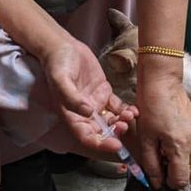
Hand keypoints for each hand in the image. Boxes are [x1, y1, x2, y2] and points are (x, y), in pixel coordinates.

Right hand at [41, 37, 136, 154]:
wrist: (62, 46)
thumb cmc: (57, 64)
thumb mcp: (60, 80)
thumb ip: (72, 98)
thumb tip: (88, 113)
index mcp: (71, 115)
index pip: (86, 137)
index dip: (101, 144)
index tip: (116, 144)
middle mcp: (83, 113)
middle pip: (101, 132)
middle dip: (115, 133)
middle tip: (124, 126)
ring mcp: (95, 103)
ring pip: (111, 120)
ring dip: (122, 122)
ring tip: (130, 115)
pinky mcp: (103, 92)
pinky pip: (117, 106)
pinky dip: (126, 110)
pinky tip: (133, 109)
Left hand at [136, 63, 190, 189]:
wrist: (162, 81)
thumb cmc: (150, 107)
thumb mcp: (145, 138)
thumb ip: (151, 164)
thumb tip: (156, 183)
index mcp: (180, 147)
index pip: (182, 180)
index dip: (170, 183)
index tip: (160, 177)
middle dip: (176, 171)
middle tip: (160, 162)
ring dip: (180, 159)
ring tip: (163, 147)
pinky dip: (183, 146)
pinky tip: (169, 135)